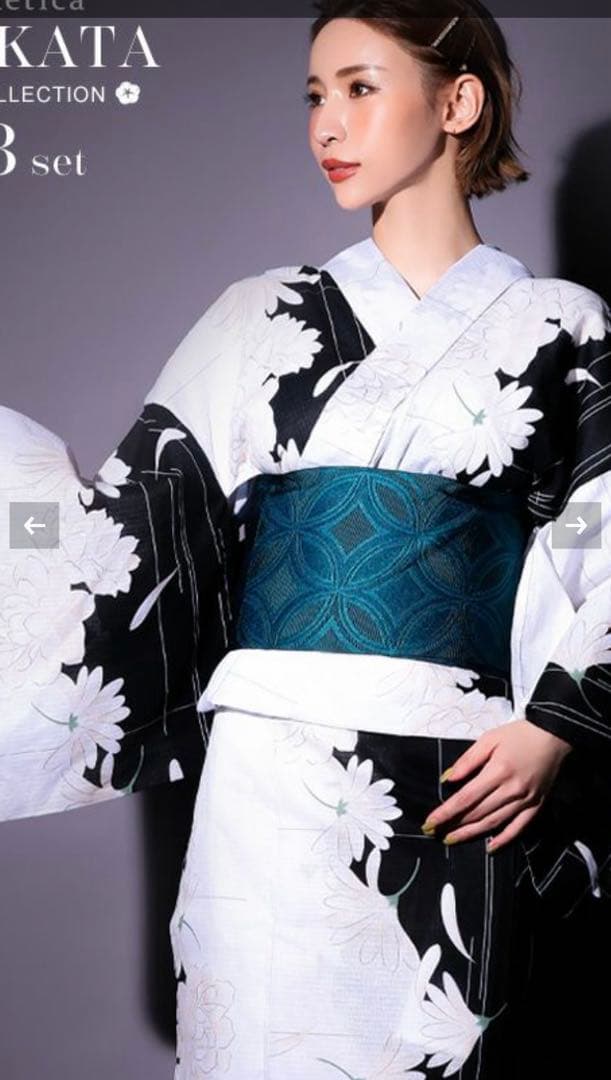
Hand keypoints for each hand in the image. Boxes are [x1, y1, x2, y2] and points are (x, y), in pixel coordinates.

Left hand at [421, 719, 573, 851]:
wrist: (554, 736)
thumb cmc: (519, 735)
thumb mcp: (489, 739)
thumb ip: (467, 761)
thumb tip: (448, 779)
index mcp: (498, 771)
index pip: (466, 798)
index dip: (446, 812)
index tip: (430, 823)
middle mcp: (511, 789)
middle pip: (477, 813)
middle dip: (454, 824)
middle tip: (435, 833)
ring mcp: (525, 800)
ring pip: (494, 823)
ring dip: (472, 834)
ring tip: (453, 839)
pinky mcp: (536, 805)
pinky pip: (519, 827)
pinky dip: (504, 840)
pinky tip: (489, 847)